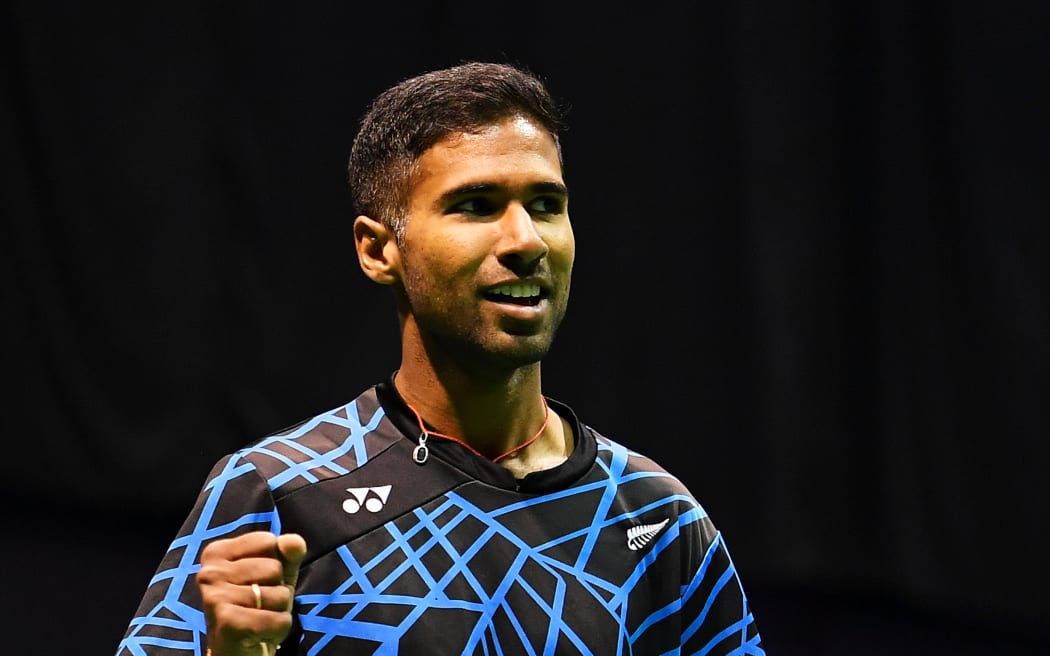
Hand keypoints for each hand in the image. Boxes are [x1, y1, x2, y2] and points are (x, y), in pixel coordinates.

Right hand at [197, 531, 307, 655]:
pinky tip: (260, 634)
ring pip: (279, 595)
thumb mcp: (277, 573)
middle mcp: (209, 572)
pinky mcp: (226, 622)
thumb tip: (294, 542)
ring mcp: (215, 597)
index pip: (268, 541)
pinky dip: (279, 629)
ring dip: (279, 611)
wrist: (236, 651)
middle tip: (259, 605)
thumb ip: (288, 554)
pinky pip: (278, 619)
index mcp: (216, 552)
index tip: (259, 581)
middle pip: (274, 568)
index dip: (275, 563)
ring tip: (259, 618)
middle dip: (278, 590)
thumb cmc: (257, 606)